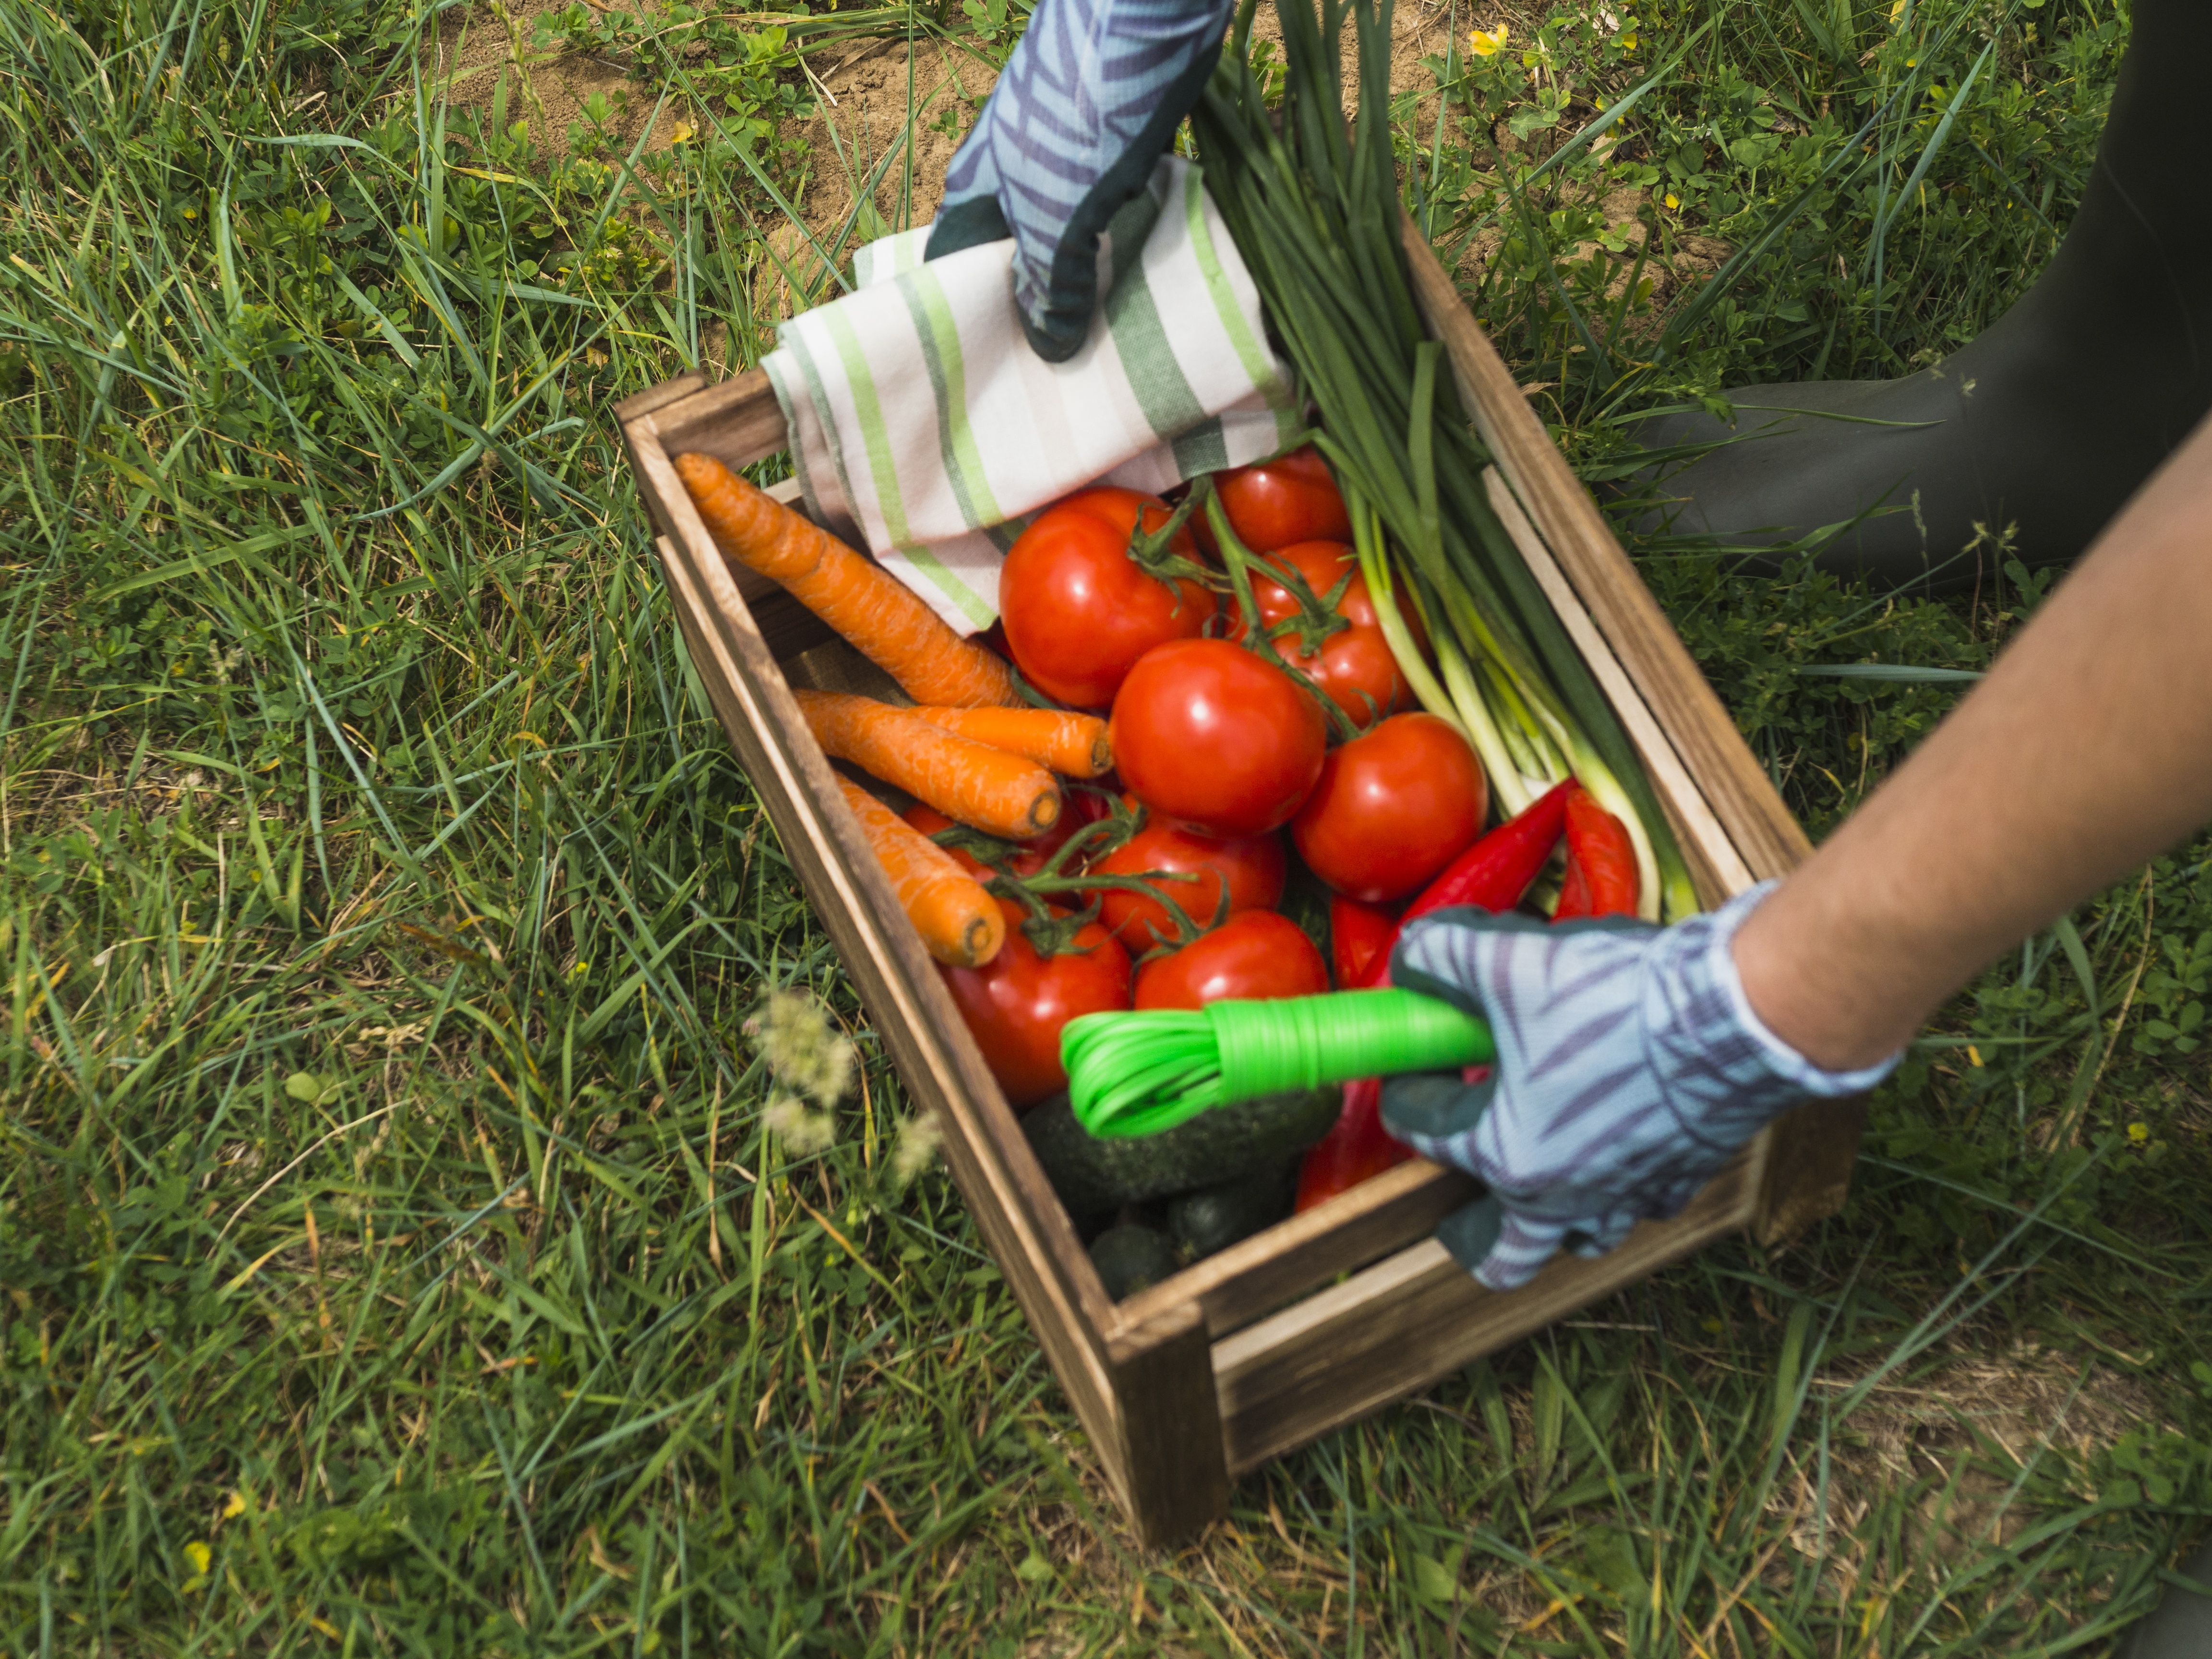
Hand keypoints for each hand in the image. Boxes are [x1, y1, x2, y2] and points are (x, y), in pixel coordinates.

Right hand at [926, 0, 1235, 360]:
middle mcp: (1010, 170)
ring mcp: (1063, 151)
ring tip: (1108, 341)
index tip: (989, 374)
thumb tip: (1048, 347)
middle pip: (1011, 254)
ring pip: (1065, 232)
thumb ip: (1047, 281)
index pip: (949, 264)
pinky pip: (1112, 207)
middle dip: (1033, 307)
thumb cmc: (1082, 111)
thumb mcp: (1056, 214)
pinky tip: (1148, 275)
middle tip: (1061, 371)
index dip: (962, 318)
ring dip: (1084, 278)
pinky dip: (1124, 241)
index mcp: (975, 187)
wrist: (1142, 10)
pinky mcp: (1113, 137)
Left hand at [1379, 883, 1898, 1289]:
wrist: (1736, 1016)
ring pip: (1578, 1237)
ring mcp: (1629, 1196)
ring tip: (1538, 1165)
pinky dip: (1620, 1185)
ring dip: (1551, 1215)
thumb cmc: (1617, 1002)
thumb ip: (1445, 957)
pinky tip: (1616, 1143)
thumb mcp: (1510, 962)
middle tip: (1457, 1187)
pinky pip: (1641, 1204)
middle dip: (1466, 1228)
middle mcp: (1565, 1197)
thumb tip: (1413, 953)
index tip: (1413, 1060)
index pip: (1423, 1132)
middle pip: (1498, 1253)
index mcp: (1506, 1156)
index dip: (1406, 1088)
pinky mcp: (1683, 1176)